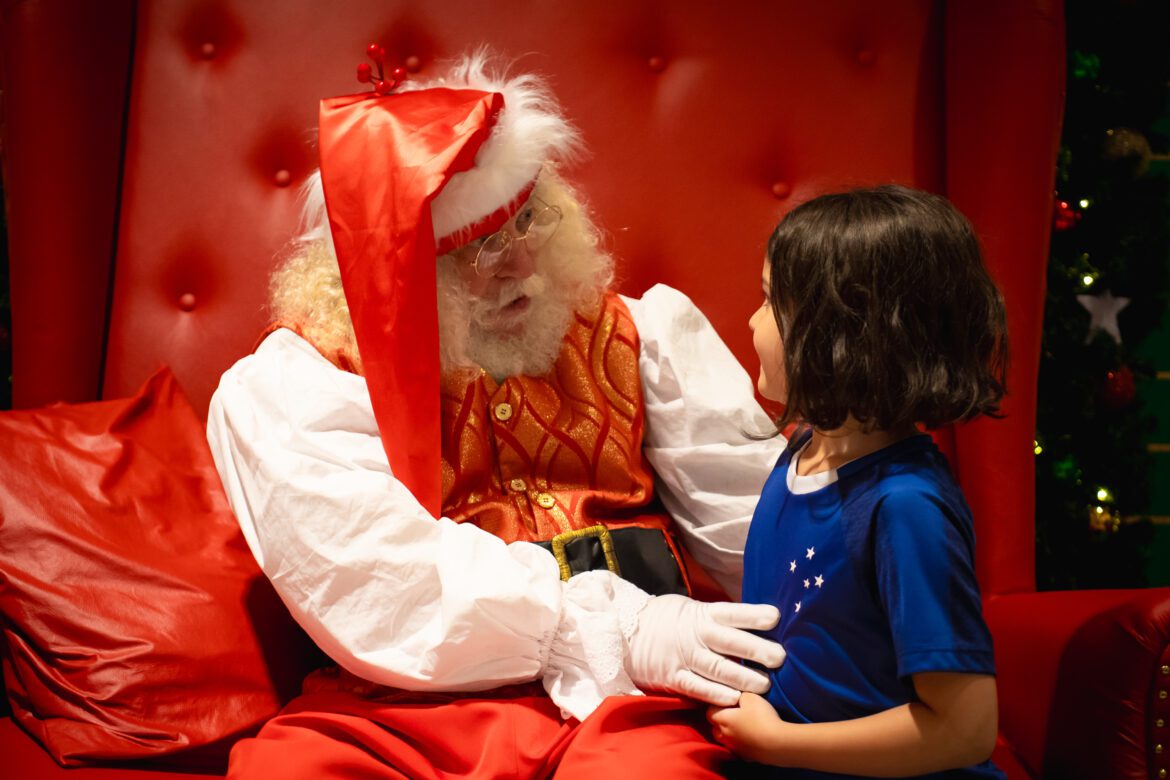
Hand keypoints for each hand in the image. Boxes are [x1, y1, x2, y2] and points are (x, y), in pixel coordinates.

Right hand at [625, 594, 784, 705]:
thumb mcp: (687, 608)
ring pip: (719, 669)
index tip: (775, 618)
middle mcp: (695, 635)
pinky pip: (698, 688)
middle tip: (780, 658)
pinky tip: (735, 699)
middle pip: (731, 642)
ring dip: (743, 678)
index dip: (753, 615)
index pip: (732, 613)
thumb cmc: (663, 618)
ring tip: (765, 685)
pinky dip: (716, 694)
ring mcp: (684, 657)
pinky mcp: (672, 677)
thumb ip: (714, 617)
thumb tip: (749, 622)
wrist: (622, 631)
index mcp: (701, 614)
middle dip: (757, 650)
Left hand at [707, 692, 790, 764]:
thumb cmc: (761, 717)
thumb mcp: (751, 697)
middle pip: (715, 728)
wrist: (778, 744)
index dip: (715, 706)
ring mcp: (735, 749)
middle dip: (720, 721)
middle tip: (733, 713)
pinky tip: (753, 739)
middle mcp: (725, 736)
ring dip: (730, 734)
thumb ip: (740, 696)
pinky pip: (739, 749)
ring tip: (743, 726)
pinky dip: (742, 744)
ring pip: (726, 740)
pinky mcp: (746, 757)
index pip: (709, 713)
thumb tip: (737, 699)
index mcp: (723, 720)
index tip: (726, 701)